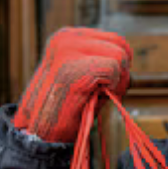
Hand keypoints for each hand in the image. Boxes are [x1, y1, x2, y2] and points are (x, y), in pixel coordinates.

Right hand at [14, 27, 131, 141]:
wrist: (40, 132)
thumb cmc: (67, 107)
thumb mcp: (86, 74)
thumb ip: (102, 59)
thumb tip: (128, 55)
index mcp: (67, 36)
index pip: (116, 39)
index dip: (120, 65)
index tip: (105, 83)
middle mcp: (66, 38)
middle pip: (121, 45)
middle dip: (122, 71)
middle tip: (104, 91)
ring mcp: (67, 50)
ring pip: (120, 56)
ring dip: (117, 81)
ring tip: (96, 95)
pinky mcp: (72, 68)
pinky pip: (113, 69)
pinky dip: (112, 87)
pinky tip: (93, 97)